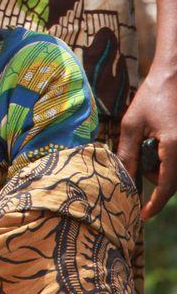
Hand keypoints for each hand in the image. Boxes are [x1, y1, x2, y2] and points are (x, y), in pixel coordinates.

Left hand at [117, 66, 176, 219]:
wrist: (173, 78)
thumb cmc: (151, 97)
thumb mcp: (131, 125)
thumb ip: (127, 153)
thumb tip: (122, 178)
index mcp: (174, 147)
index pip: (166, 185)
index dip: (155, 204)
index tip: (142, 216)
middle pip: (170, 181)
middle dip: (151, 184)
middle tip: (132, 178)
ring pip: (173, 172)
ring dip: (156, 171)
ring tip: (141, 149)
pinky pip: (175, 161)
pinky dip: (162, 162)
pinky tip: (150, 148)